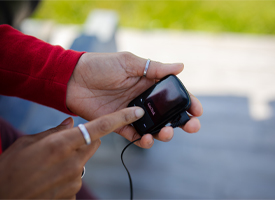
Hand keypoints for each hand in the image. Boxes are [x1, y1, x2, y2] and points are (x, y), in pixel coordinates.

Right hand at [0, 107, 143, 198]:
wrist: (3, 198)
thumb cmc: (10, 168)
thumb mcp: (27, 143)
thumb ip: (54, 131)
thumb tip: (71, 122)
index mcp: (61, 144)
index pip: (98, 128)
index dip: (120, 118)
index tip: (136, 112)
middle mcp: (72, 162)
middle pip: (94, 143)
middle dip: (86, 140)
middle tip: (66, 144)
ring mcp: (74, 180)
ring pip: (85, 161)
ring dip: (74, 159)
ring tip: (51, 165)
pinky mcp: (73, 194)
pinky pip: (77, 178)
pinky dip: (68, 175)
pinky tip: (51, 178)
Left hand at [66, 52, 202, 147]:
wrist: (73, 79)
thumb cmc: (100, 66)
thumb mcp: (129, 62)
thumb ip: (154, 68)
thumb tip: (181, 66)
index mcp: (148, 83)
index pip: (172, 95)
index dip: (187, 102)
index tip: (198, 110)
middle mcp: (143, 99)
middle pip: (167, 114)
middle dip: (182, 122)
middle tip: (192, 126)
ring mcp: (131, 113)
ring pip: (153, 127)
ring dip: (164, 133)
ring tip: (166, 132)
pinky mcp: (118, 123)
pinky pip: (134, 135)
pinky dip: (142, 140)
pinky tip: (147, 139)